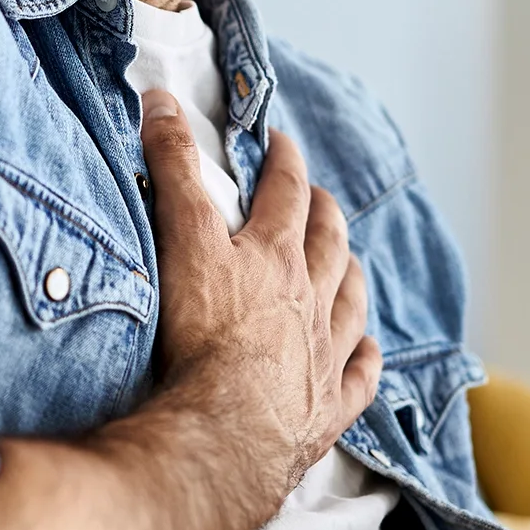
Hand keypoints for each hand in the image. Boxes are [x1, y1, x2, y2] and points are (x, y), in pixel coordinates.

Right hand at [143, 89, 380, 490]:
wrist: (228, 430)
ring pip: (349, 304)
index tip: (282, 143)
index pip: (286, 193)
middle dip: (324, 215)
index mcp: (275, 256)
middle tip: (320, 199)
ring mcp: (325, 355)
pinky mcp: (327, 409)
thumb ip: (174, 167)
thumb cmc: (203, 335)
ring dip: (350, 278)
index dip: (285, 163)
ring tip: (350, 264)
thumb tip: (162, 99)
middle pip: (328, 245)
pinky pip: (359, 378)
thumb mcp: (181, 238)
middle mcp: (310, 299)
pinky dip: (365, 360)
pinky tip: (367, 352)